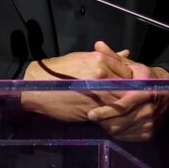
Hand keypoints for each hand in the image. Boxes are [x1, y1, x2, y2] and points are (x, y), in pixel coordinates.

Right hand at [19, 41, 133, 122]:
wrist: (37, 87)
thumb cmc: (59, 71)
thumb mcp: (83, 57)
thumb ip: (108, 57)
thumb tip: (127, 52)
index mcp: (100, 59)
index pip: (128, 71)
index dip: (131, 80)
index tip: (130, 86)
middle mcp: (101, 74)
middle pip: (127, 87)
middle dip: (130, 94)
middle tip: (131, 100)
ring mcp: (98, 92)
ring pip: (121, 101)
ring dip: (123, 106)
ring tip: (122, 109)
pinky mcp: (92, 108)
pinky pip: (110, 113)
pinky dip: (112, 115)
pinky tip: (110, 115)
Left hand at [83, 49, 168, 142]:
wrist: (166, 90)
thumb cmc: (143, 76)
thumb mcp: (130, 65)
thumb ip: (112, 57)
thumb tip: (97, 44)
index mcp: (144, 89)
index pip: (123, 105)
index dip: (106, 110)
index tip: (90, 114)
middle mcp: (150, 107)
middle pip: (121, 121)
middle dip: (104, 121)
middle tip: (92, 117)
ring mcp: (151, 121)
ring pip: (123, 130)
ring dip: (109, 127)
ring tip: (100, 121)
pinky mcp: (150, 132)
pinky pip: (129, 137)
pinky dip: (118, 134)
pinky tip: (111, 126)